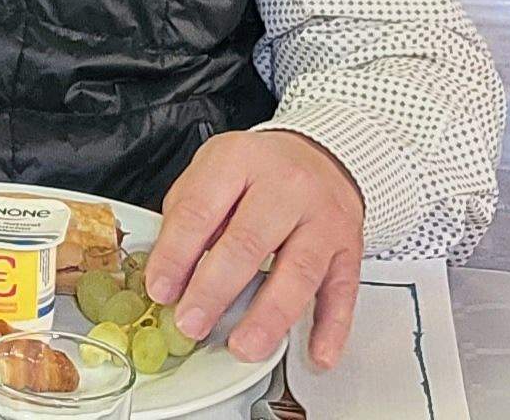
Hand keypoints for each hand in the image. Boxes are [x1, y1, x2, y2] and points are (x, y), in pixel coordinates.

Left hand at [147, 129, 367, 372]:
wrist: (321, 155)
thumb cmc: (258, 171)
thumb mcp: (212, 170)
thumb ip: (187, 215)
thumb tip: (166, 275)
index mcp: (240, 161)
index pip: (200, 211)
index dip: (176, 255)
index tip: (160, 290)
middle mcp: (286, 187)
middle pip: (249, 243)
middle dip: (215, 291)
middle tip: (192, 323)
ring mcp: (323, 219)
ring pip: (299, 272)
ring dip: (270, 317)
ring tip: (244, 346)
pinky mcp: (348, 248)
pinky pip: (342, 292)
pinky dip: (331, 328)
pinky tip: (316, 355)